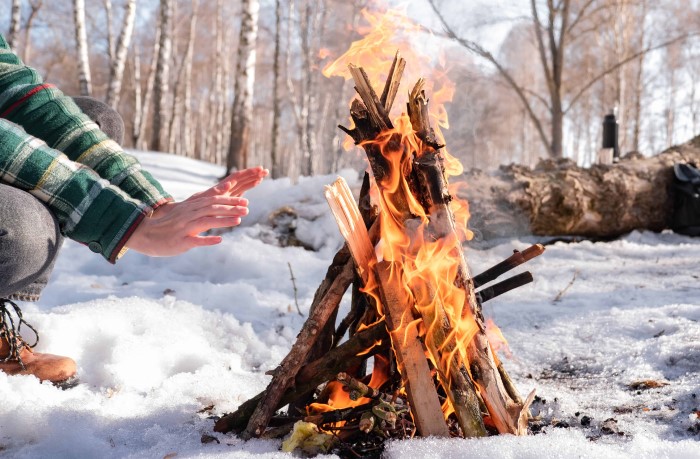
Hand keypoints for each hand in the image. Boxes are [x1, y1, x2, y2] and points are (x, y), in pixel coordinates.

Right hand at [126, 166, 268, 256]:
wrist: (146, 235)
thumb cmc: (169, 225)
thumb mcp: (185, 212)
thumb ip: (202, 206)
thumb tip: (219, 199)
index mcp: (191, 208)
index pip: (214, 201)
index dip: (230, 200)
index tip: (245, 201)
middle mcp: (189, 215)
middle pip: (212, 208)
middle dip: (231, 208)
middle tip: (248, 208)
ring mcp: (184, 228)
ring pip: (206, 221)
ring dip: (224, 220)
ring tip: (239, 220)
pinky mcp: (180, 241)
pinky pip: (195, 240)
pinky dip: (207, 240)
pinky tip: (220, 240)